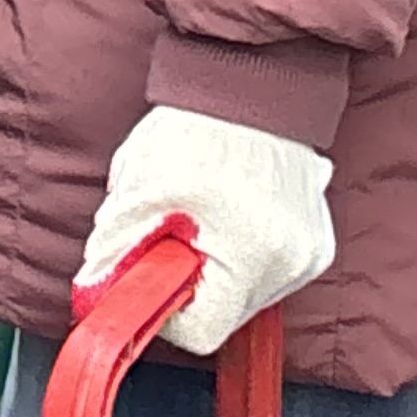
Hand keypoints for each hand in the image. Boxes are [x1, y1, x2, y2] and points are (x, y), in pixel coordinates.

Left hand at [78, 104, 335, 355]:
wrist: (252, 84)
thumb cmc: (193, 132)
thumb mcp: (137, 192)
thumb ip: (116, 250)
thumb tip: (96, 293)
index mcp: (250, 255)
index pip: (201, 331)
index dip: (163, 313)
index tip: (146, 279)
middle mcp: (293, 263)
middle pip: (226, 315)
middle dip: (188, 285)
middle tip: (167, 239)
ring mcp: (313, 252)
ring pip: (248, 294)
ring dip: (215, 270)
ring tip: (200, 219)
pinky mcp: (319, 240)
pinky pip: (270, 269)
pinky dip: (241, 254)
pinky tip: (226, 214)